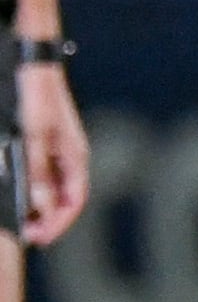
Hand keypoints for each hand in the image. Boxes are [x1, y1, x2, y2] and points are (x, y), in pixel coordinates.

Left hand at [18, 61, 85, 247]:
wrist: (31, 63)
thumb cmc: (35, 96)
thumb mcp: (32, 137)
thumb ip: (36, 172)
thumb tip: (39, 206)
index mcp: (75, 157)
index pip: (74, 200)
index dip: (58, 222)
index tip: (40, 238)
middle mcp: (69, 156)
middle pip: (64, 196)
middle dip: (47, 217)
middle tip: (26, 233)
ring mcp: (57, 148)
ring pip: (52, 185)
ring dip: (38, 203)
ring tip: (20, 216)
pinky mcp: (43, 141)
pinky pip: (42, 172)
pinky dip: (32, 186)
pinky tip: (18, 190)